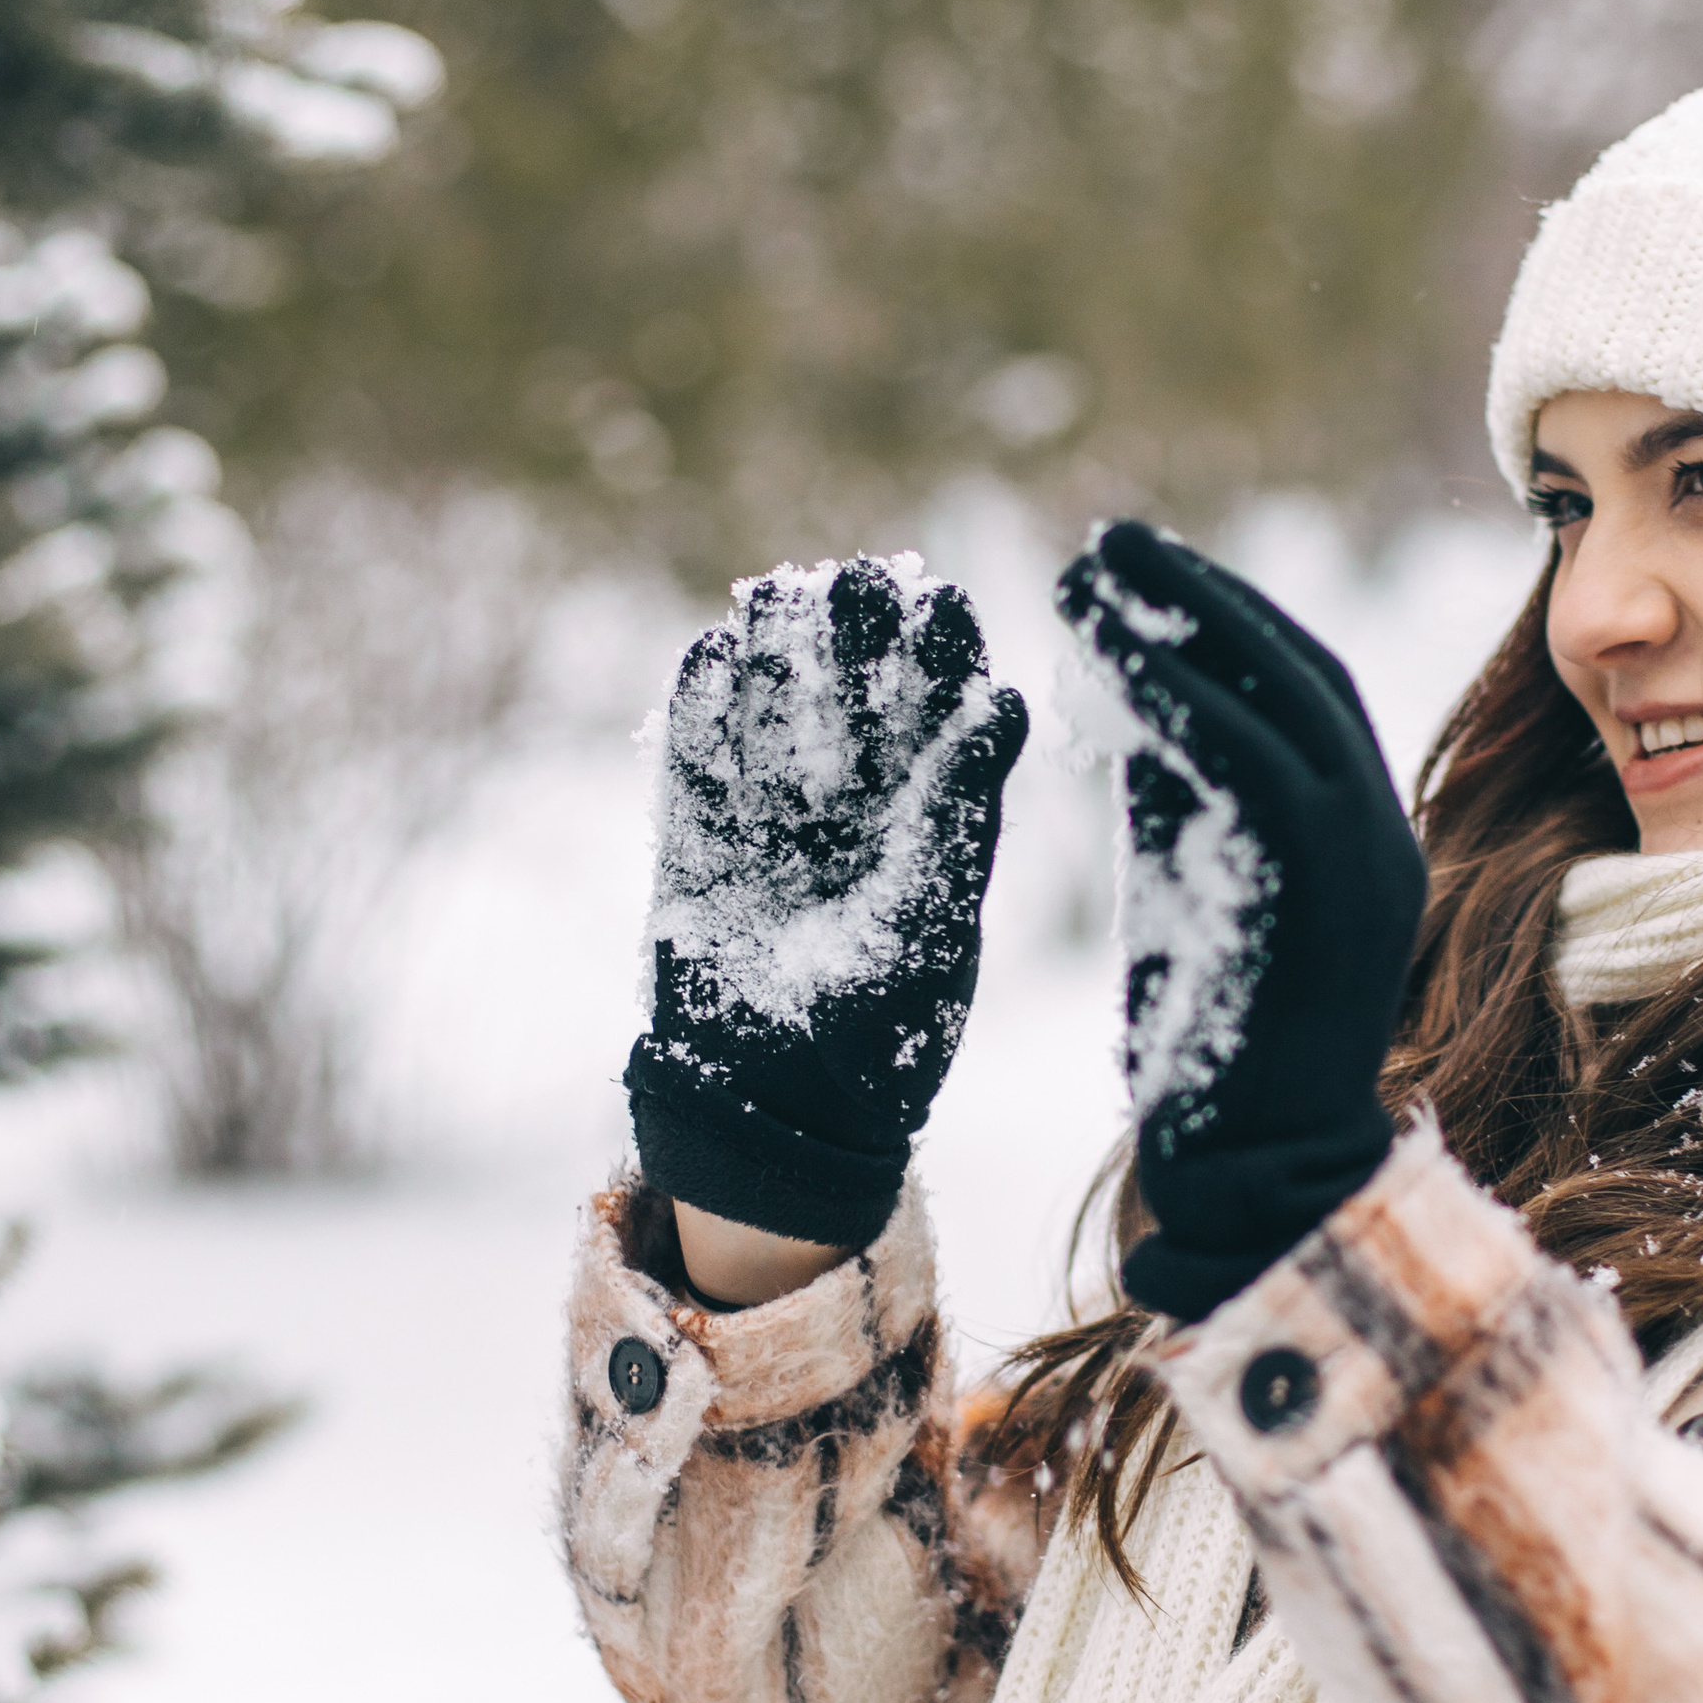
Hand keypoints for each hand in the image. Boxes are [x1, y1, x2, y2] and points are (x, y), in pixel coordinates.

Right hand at [625, 558, 1027, 1248]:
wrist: (776, 1123)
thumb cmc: (879, 1046)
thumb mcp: (931, 923)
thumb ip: (956, 813)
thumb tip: (1007, 701)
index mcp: (924, 827)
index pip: (937, 718)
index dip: (940, 656)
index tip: (944, 598)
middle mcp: (851, 817)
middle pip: (855, 700)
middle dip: (857, 637)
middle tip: (862, 579)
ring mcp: (770, 829)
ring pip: (774, 718)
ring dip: (780, 656)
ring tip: (784, 591)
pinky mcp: (695, 850)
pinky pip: (695, 765)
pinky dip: (700, 710)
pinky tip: (714, 651)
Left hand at [1056, 521, 1425, 1320]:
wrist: (1258, 1176)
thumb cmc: (1218, 1065)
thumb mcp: (1202, 905)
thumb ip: (1186, 815)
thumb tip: (1138, 719)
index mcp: (1363, 841)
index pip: (1309, 696)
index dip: (1230, 624)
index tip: (1149, 574)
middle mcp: (1378, 835)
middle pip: (1303, 671)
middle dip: (1205, 594)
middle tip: (1114, 538)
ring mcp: (1362, 856)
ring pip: (1281, 698)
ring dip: (1183, 622)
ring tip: (1094, 569)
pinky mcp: (1320, 886)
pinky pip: (1249, 758)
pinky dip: (1181, 693)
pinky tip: (1110, 651)